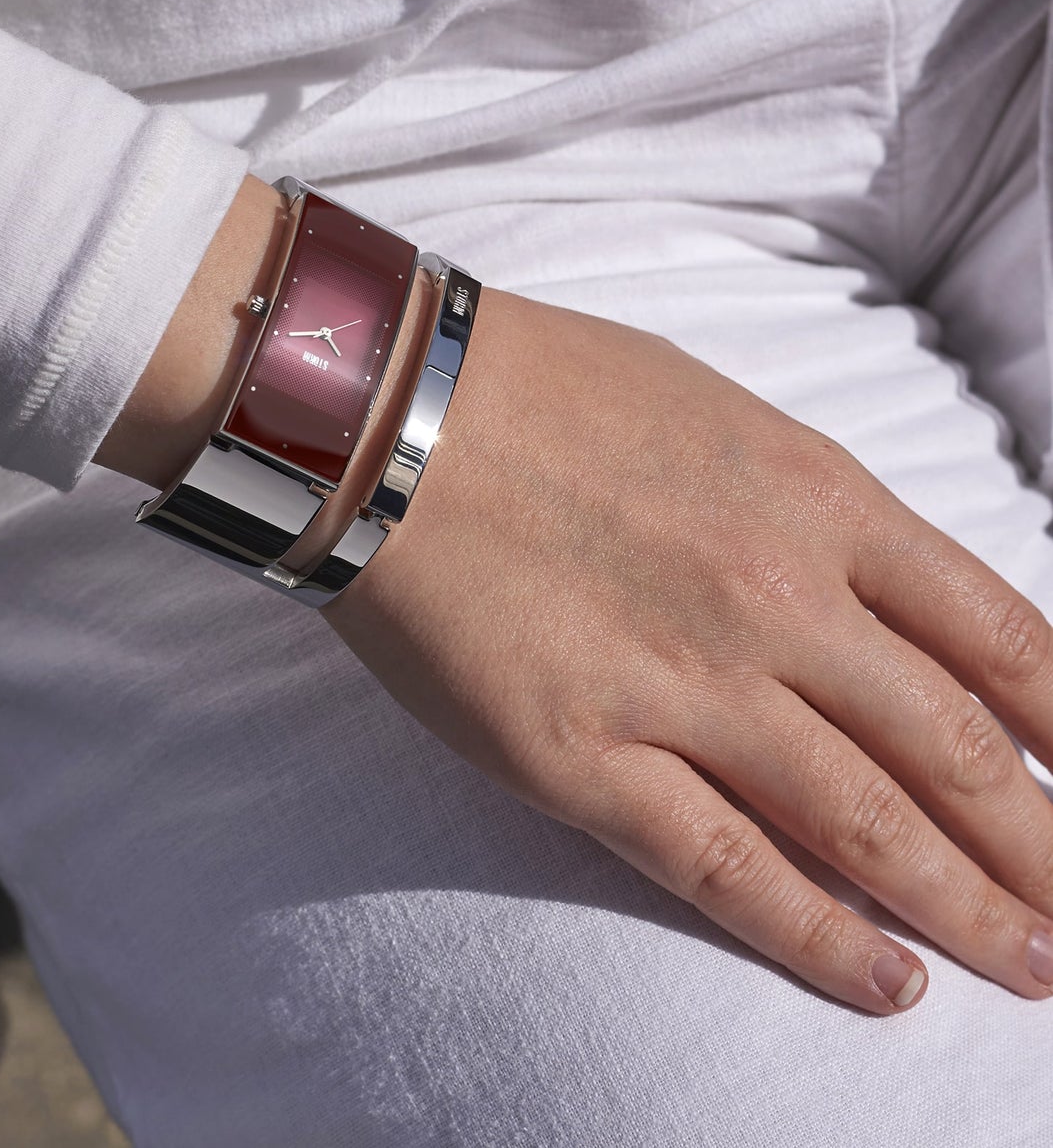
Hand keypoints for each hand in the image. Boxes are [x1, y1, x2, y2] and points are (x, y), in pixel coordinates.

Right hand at [322, 286, 1052, 1012]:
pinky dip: (820, 937)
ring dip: (967, 910)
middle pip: (955, 749)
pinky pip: (728, 868)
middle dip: (1040, 844)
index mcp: (817, 501)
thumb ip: (809, 507)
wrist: (389, 414)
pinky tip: (887, 985)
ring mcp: (685, 685)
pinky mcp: (584, 757)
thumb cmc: (542, 392)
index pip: (997, 634)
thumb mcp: (716, 413)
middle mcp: (776, 600)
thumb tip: (873, 590)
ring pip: (866, 825)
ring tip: (1031, 967)